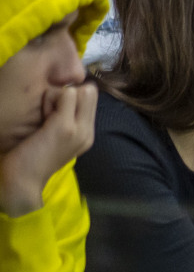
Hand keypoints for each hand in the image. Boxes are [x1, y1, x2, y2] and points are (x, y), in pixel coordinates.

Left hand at [0, 82, 95, 217]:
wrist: (24, 180)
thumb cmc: (33, 159)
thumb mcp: (57, 140)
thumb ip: (66, 122)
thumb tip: (65, 100)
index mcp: (87, 134)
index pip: (91, 99)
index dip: (73, 98)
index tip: (56, 113)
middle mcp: (88, 131)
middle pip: (89, 92)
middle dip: (69, 94)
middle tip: (50, 113)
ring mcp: (79, 129)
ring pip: (79, 91)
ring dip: (58, 97)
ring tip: (45, 117)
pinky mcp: (65, 127)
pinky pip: (66, 94)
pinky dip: (51, 100)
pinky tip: (42, 116)